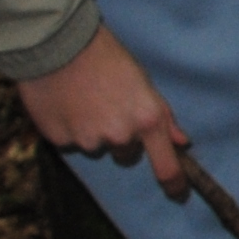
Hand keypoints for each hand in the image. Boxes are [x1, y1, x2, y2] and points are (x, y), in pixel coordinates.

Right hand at [15, 26, 188, 192]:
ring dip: (93, 132)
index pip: (166, 166)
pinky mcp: (60, 140)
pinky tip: (65, 104)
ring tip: (84, 101)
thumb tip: (181, 141)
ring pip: (96, 147)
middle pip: (126, 154)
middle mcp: (120, 136)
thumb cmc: (107, 58)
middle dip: (122, 139)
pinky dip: (69, 129)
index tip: (178, 194)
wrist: (57, 45)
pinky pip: (70, 142)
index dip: (175, 185)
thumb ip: (162, 116)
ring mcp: (88, 140)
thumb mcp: (144, 82)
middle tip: (109, 109)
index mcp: (148, 120)